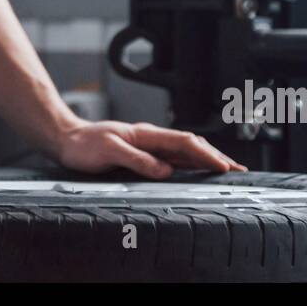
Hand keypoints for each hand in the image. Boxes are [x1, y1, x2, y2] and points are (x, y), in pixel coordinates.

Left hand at [56, 120, 247, 178]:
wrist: (68, 141)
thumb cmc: (84, 145)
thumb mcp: (109, 151)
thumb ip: (137, 160)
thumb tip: (165, 171)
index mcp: (146, 134)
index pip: (184, 143)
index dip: (206, 155)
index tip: (223, 166)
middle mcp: (151, 138)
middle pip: (191, 145)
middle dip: (216, 156)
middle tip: (238, 170)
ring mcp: (149, 146)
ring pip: (185, 152)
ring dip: (207, 159)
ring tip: (227, 169)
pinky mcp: (144, 155)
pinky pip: (174, 158)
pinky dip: (191, 164)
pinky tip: (199, 170)